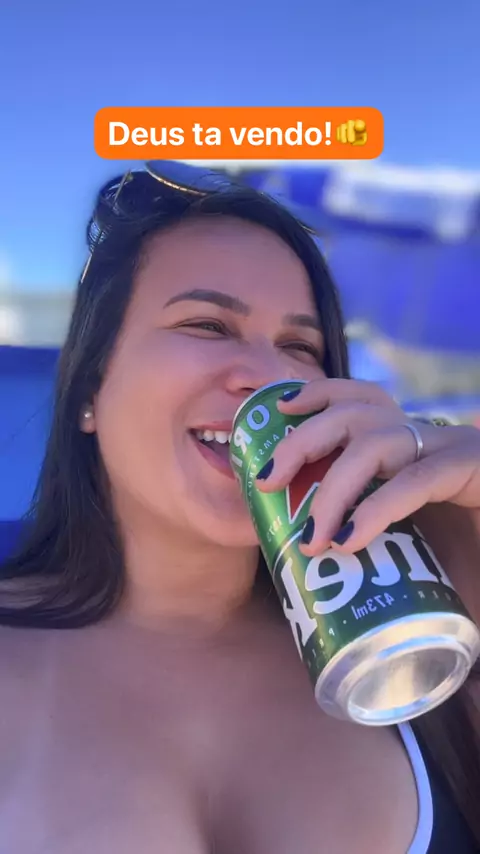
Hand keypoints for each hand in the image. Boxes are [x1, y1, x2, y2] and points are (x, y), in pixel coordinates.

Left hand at [255, 378, 479, 557]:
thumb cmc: (468, 562)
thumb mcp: (409, 543)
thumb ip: (370, 537)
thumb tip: (309, 553)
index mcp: (412, 445)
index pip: (361, 398)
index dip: (317, 393)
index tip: (276, 409)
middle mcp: (431, 439)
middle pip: (355, 413)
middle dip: (302, 440)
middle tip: (265, 482)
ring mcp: (455, 452)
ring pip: (378, 442)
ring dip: (334, 486)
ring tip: (312, 538)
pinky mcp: (476, 471)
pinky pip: (419, 479)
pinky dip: (379, 506)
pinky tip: (351, 539)